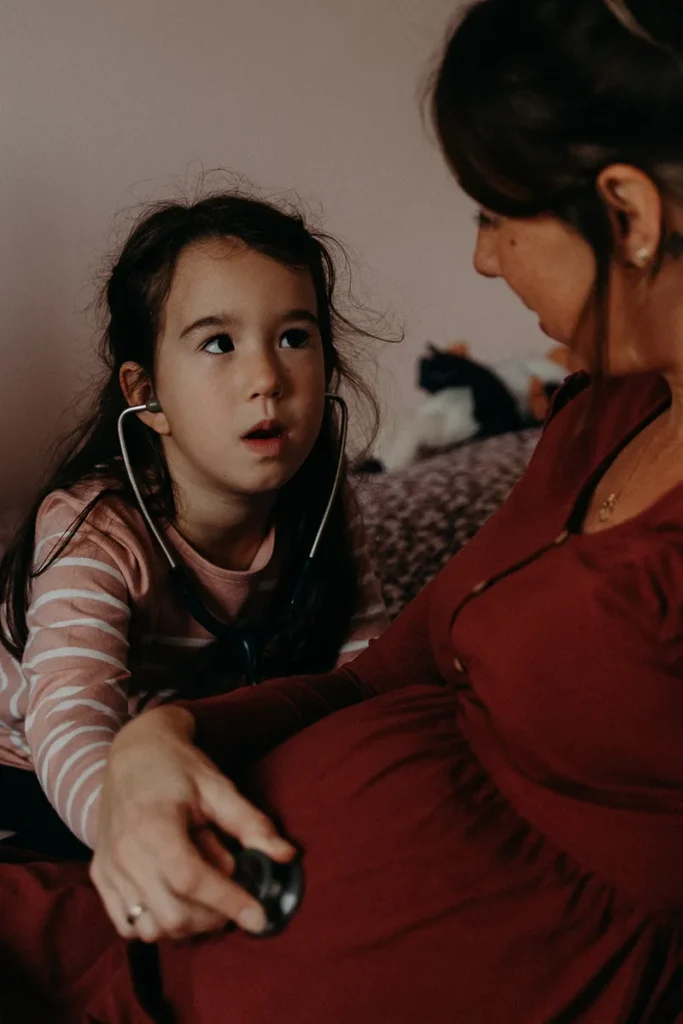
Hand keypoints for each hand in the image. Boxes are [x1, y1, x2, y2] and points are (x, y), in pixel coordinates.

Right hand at [89, 704, 295, 941]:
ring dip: (186, 922)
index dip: (228, 902)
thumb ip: (250, 823)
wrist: (133, 751)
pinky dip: (156, 923)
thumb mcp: (217, 786)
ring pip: (150, 928)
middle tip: (233, 895)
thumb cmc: (177, 767)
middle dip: (213, 917)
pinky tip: (176, 896)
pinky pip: (127, 925)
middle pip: (172, 915)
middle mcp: (125, 853)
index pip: (191, 880)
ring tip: (201, 886)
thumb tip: (286, 855)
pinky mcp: (100, 877)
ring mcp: (108, 868)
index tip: (260, 917)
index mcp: (154, 826)